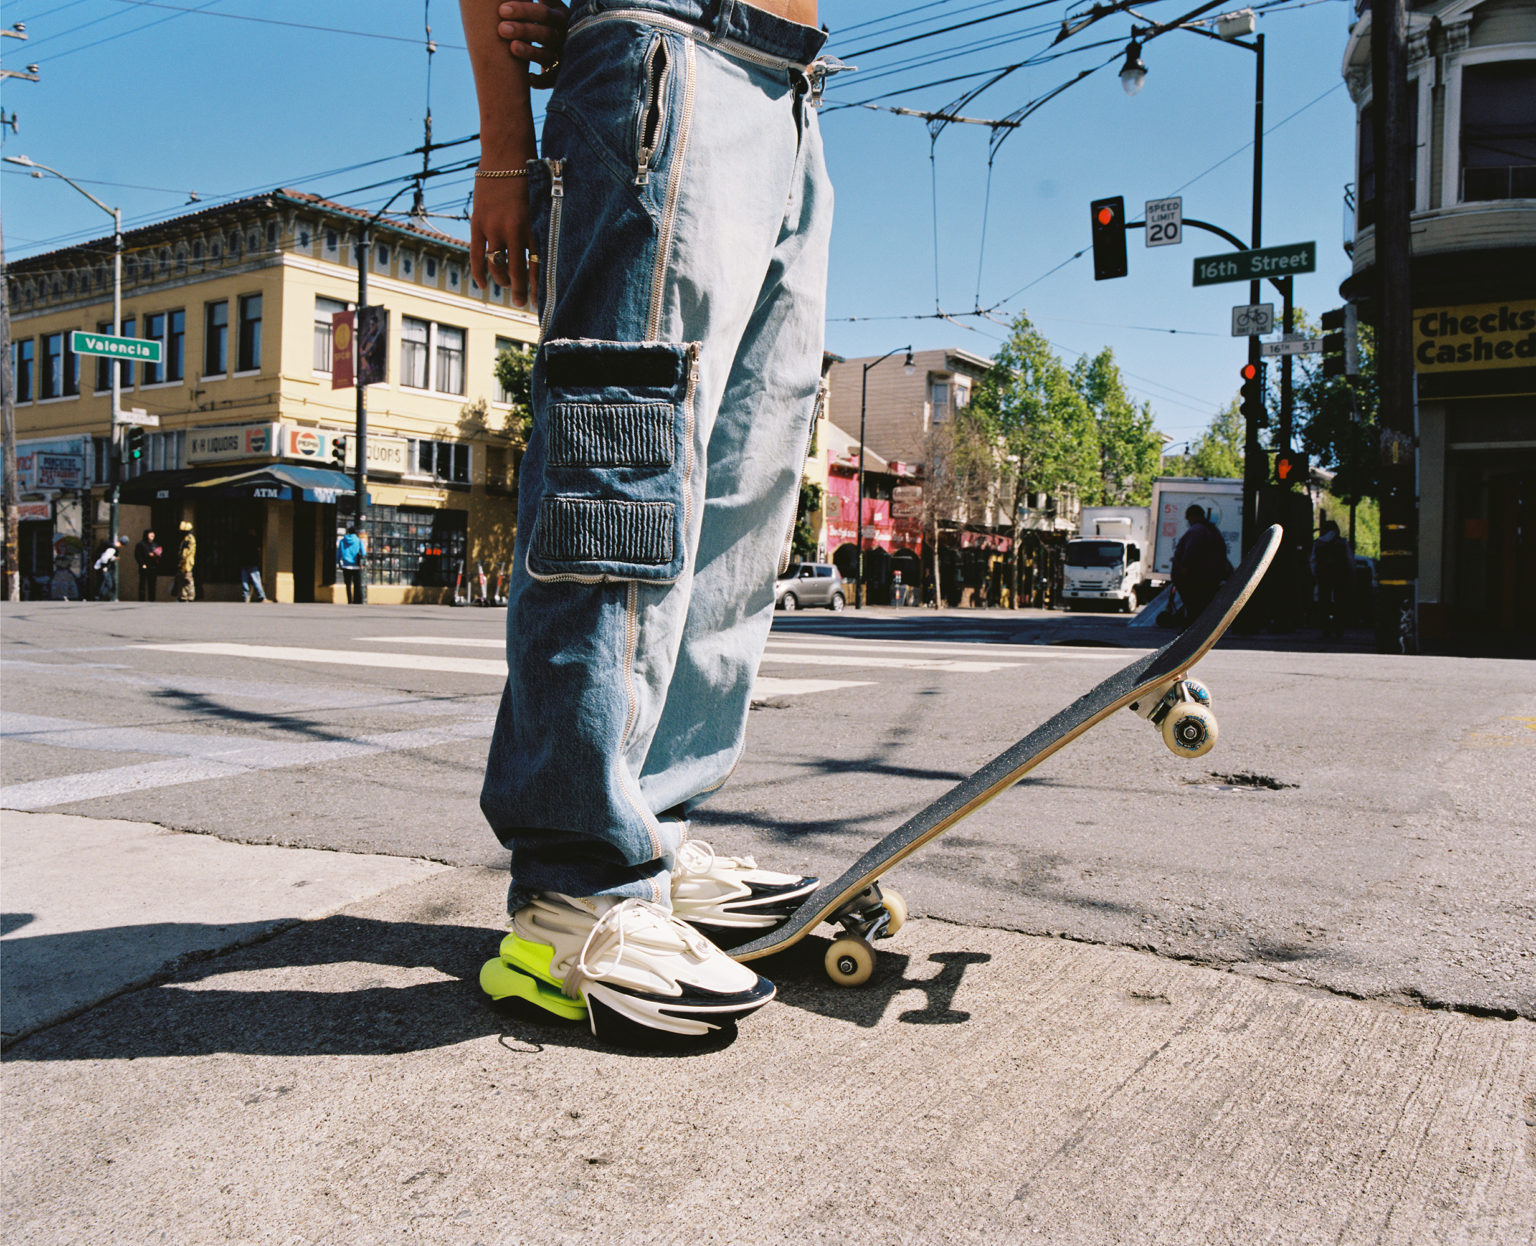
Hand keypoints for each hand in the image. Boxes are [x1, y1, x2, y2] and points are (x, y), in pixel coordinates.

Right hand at [469, 170, 536, 307]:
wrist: (507, 153)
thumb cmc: (531, 177)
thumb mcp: (542, 204)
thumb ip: (541, 227)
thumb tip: (545, 251)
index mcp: (534, 227)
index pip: (538, 265)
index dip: (538, 286)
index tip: (541, 300)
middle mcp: (515, 231)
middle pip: (519, 271)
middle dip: (520, 291)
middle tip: (521, 304)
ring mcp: (495, 227)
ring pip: (497, 265)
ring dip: (502, 281)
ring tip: (506, 287)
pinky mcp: (479, 223)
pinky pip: (477, 255)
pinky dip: (479, 272)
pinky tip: (483, 285)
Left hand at [498, 0, 567, 85]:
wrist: (566, 46)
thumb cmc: (548, 19)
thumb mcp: (551, 4)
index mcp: (560, 17)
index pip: (544, 13)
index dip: (524, 11)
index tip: (502, 9)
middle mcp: (563, 37)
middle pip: (545, 33)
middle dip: (523, 30)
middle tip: (501, 28)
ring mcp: (563, 56)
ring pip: (548, 56)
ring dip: (530, 52)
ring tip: (511, 48)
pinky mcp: (560, 75)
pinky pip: (551, 80)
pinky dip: (541, 80)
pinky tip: (528, 78)